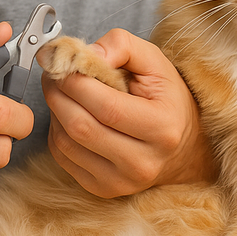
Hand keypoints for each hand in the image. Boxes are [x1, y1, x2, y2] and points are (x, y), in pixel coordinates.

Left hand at [42, 29, 215, 197]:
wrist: (182, 146)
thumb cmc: (166, 98)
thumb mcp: (154, 61)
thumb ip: (120, 46)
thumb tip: (82, 55)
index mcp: (162, 128)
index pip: (106, 106)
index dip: (75, 82)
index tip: (61, 61)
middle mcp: (143, 162)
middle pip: (81, 126)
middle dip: (57, 93)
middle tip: (53, 73)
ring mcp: (122, 181)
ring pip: (66, 143)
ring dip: (54, 112)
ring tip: (61, 91)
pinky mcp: (103, 190)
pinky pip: (63, 158)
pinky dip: (57, 132)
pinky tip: (68, 115)